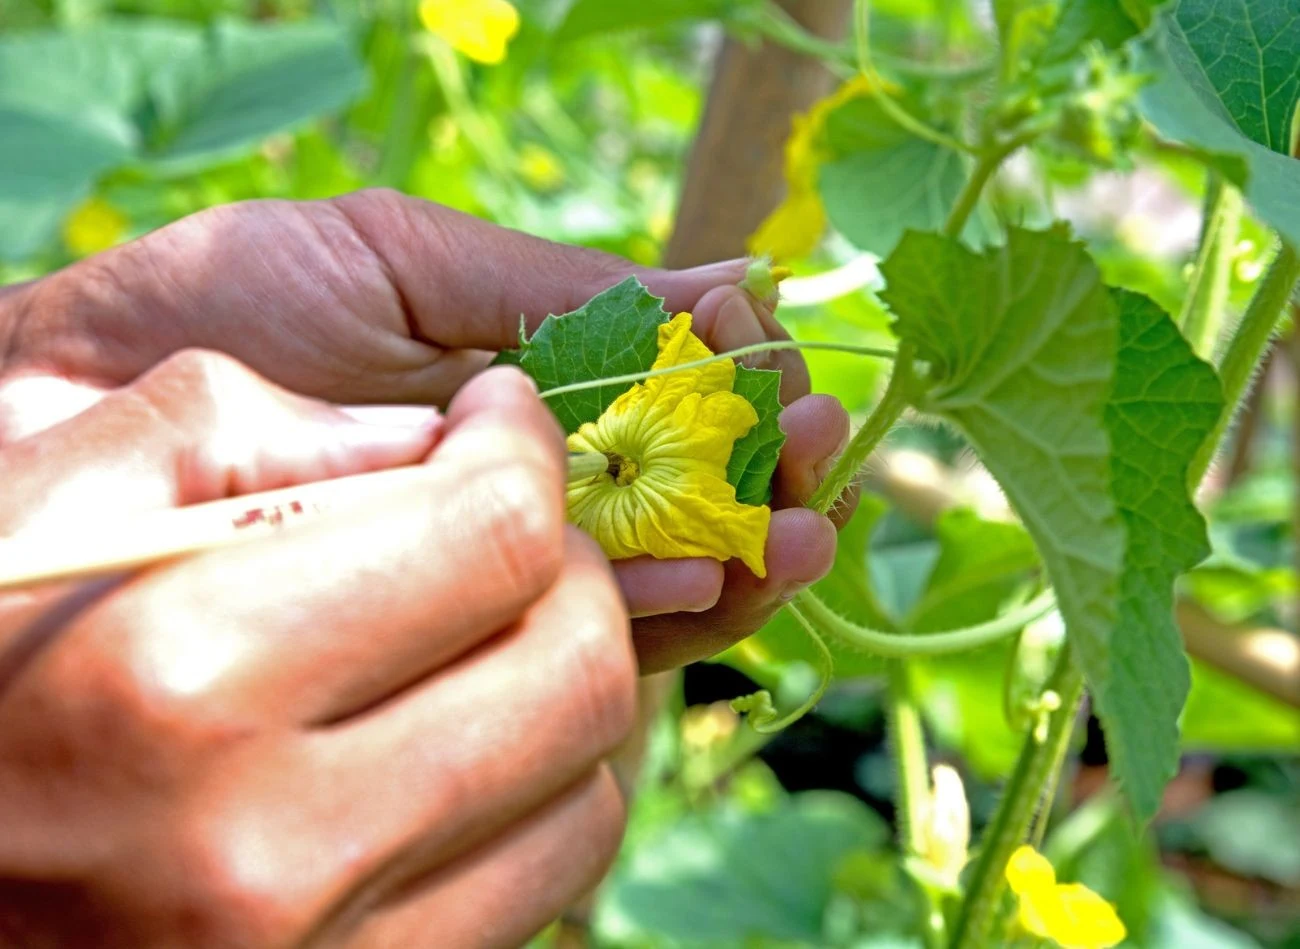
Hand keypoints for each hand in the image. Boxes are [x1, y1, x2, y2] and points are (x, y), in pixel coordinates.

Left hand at [0, 191, 851, 668]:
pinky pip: (590, 638)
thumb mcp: (400, 262)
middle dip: (760, 475)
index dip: (737, 391)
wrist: (69, 412)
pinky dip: (671, 609)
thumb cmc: (224, 309)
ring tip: (797, 521)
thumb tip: (723, 290)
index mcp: (517, 392)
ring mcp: (493, 571)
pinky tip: (724, 572)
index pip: (662, 399)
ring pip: (655, 575)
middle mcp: (520, 487)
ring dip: (740, 549)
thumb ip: (555, 292)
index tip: (787, 370)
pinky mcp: (456, 645)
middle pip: (679, 493)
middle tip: (817, 453)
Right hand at [0, 355, 634, 947]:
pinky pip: (537, 893)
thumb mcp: (22, 510)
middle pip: (580, 671)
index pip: (493, 536)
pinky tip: (447, 749)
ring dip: (562, 692)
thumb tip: (427, 437)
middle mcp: (267, 848)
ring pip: (588, 797)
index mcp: (178, 680)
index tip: (503, 416)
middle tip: (508, 527)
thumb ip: (224, 428)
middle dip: (569, 570)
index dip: (526, 448)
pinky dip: (529, 802)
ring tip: (479, 642)